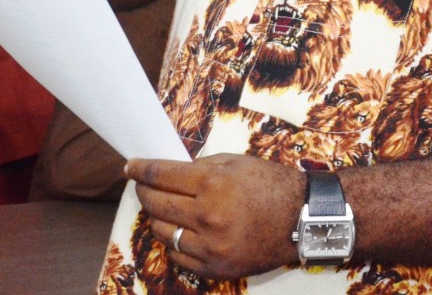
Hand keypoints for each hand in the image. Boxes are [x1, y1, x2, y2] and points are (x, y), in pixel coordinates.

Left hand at [127, 153, 303, 279]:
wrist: (302, 219)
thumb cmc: (271, 184)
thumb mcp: (237, 162)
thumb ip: (202, 167)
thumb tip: (173, 172)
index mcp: (212, 183)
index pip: (162, 175)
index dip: (140, 169)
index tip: (129, 167)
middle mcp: (207, 215)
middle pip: (157, 203)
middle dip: (143, 191)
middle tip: (141, 185)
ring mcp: (210, 246)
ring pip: (164, 231)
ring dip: (156, 217)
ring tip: (159, 207)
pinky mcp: (215, 268)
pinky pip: (179, 256)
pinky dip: (173, 241)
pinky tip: (177, 230)